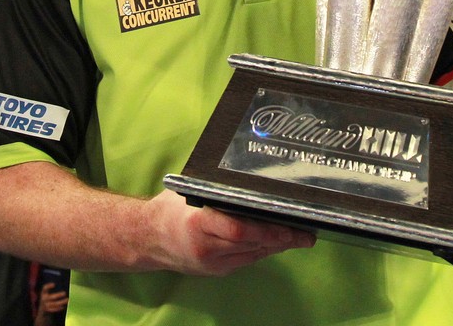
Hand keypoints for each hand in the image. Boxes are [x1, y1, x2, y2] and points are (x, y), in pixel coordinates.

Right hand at [38, 283, 67, 313]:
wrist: (42, 310)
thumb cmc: (48, 299)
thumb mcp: (48, 294)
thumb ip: (53, 290)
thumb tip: (62, 286)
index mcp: (43, 293)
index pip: (44, 289)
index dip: (48, 286)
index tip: (54, 284)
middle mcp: (43, 299)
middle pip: (51, 297)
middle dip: (58, 295)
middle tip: (65, 293)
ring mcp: (45, 305)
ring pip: (54, 304)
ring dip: (61, 302)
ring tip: (67, 299)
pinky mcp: (47, 310)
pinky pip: (54, 309)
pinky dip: (58, 308)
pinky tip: (63, 306)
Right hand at [146, 190, 314, 276]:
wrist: (147, 239)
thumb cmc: (170, 209)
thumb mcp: (192, 192)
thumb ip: (219, 191)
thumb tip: (254, 183)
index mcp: (197, 221)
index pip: (238, 229)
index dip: (266, 230)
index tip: (288, 226)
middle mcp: (204, 245)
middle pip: (251, 243)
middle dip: (281, 238)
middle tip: (305, 233)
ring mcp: (210, 262)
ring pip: (252, 254)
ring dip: (277, 245)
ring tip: (300, 237)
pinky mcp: (215, 271)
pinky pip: (246, 260)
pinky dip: (263, 251)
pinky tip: (278, 243)